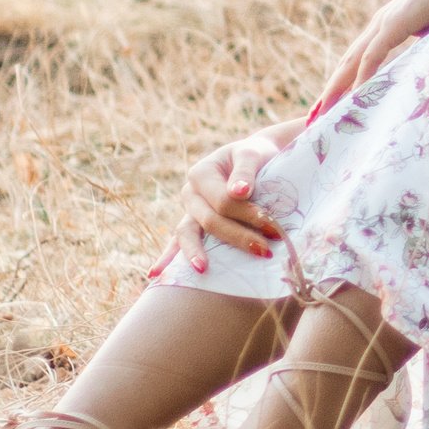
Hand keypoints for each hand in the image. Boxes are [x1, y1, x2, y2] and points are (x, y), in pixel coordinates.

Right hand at [170, 123, 295, 272]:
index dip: (246, 214)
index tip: (273, 226)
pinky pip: (178, 242)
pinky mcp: (193, 224)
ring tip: (203, 269)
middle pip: (209, 221)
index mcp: (201, 174)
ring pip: (188, 234)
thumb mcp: (252, 154)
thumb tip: (239, 192)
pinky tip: (155, 274)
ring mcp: (189, 211)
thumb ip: (246, 170)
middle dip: (237, 237)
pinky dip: (167, 258)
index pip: (222, 201)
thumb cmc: (256, 155)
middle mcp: (191, 194)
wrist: (254, 158)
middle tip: (265, 250)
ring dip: (197, 253)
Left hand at [310, 0, 428, 116]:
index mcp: (386, 28)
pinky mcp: (393, 25)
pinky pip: (372, 55)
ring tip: (324, 110)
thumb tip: (428, 68)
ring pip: (352, 62)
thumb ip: (423, 49)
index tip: (334, 103)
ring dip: (337, 87)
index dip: (345, 82)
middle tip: (315, 115)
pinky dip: (362, 75)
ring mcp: (383, 24)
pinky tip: (354, 94)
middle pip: (346, 64)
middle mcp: (378, 26)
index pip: (358, 60)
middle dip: (330, 91)